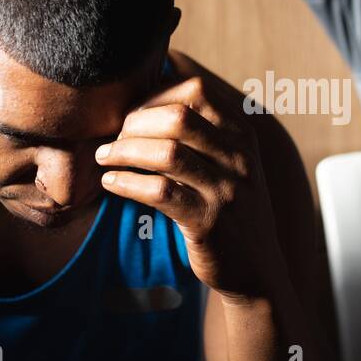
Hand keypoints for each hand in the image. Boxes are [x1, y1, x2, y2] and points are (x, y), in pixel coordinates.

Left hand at [95, 53, 286, 302]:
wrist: (257, 269)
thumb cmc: (230, 209)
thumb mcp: (231, 165)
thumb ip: (203, 134)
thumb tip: (144, 102)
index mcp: (242, 136)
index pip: (197, 91)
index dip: (155, 96)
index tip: (132, 114)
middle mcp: (239, 158)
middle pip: (178, 117)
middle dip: (135, 123)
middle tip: (113, 137)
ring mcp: (226, 190)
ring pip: (167, 153)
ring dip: (124, 151)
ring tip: (104, 157)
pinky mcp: (208, 222)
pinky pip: (160, 192)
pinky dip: (127, 183)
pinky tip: (111, 183)